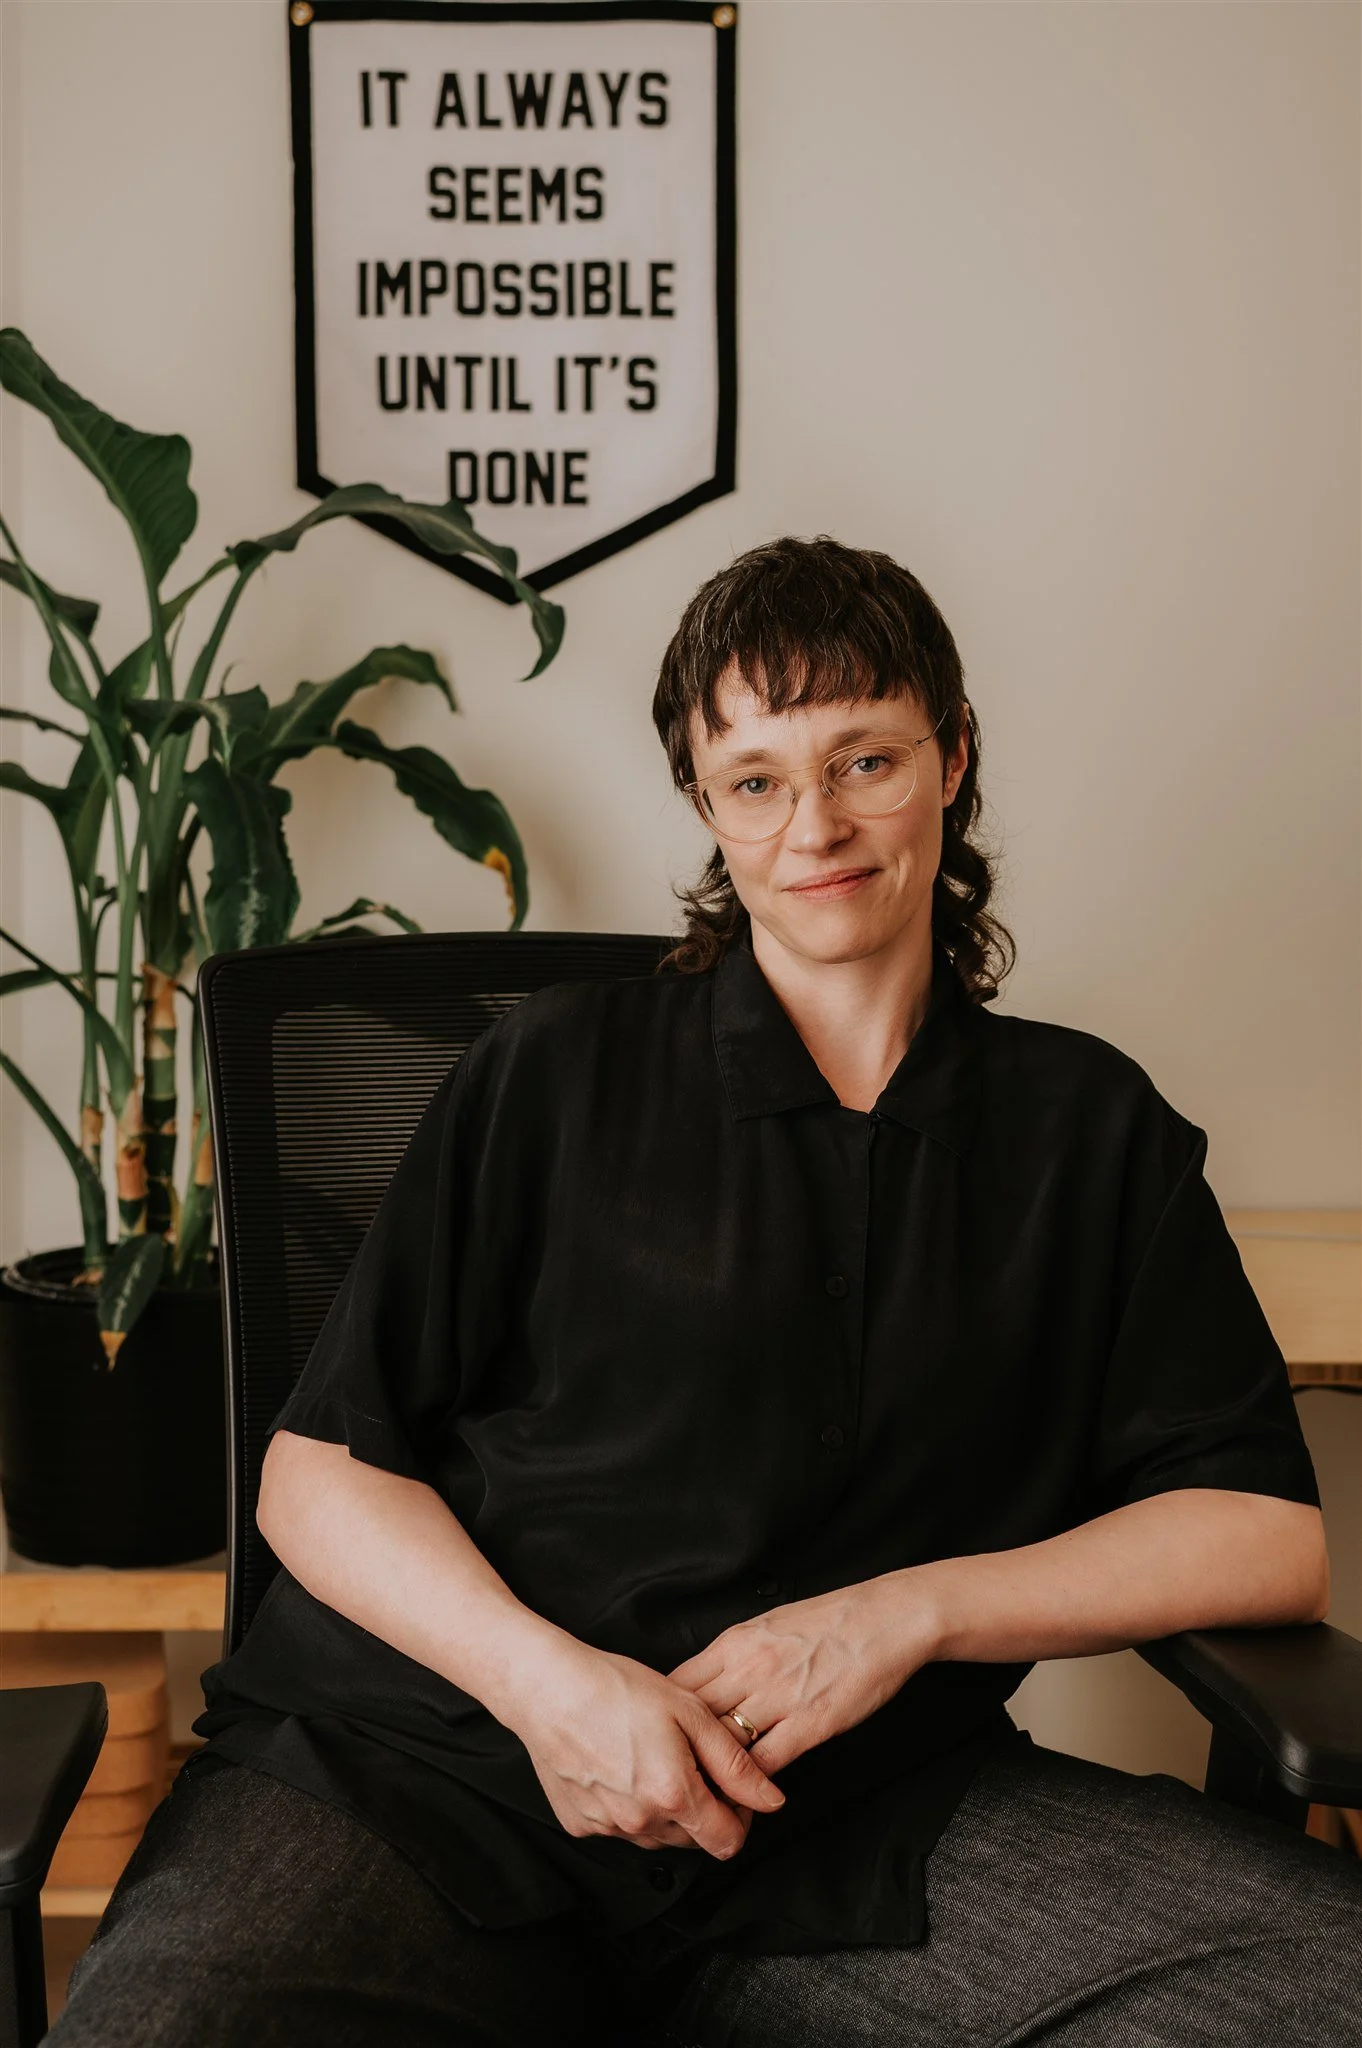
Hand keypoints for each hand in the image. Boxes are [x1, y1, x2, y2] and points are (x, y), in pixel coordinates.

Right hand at [505, 1639, 786, 1858]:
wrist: (547, 1687)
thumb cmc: (615, 1688)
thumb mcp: (689, 1711)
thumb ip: (735, 1763)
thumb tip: (772, 1801)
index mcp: (673, 1795)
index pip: (729, 1842)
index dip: (741, 1816)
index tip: (732, 1786)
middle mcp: (640, 1822)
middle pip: (694, 1839)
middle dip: (703, 1808)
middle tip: (689, 1759)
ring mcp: (607, 1828)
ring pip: (657, 1836)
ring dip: (666, 1809)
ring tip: (652, 1757)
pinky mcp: (580, 1825)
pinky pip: (620, 1827)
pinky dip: (628, 1806)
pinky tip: (620, 1765)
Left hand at [665, 1574, 942, 1776]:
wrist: (885, 1618)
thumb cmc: (831, 1621)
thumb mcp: (767, 1626)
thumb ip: (733, 1657)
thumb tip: (705, 1681)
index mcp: (735, 1643)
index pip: (678, 1685)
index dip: (663, 1718)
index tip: (657, 1740)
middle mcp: (748, 1668)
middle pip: (691, 1719)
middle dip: (677, 1751)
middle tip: (669, 1778)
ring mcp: (777, 1697)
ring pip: (723, 1745)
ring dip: (710, 1774)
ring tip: (700, 1798)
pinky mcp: (809, 1723)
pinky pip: (763, 1763)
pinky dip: (749, 1785)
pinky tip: (744, 1797)